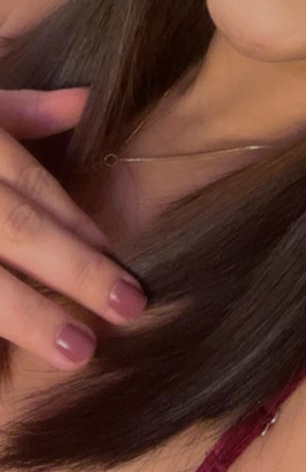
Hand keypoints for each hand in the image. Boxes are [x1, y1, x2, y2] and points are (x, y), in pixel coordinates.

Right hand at [0, 86, 146, 370]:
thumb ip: (19, 111)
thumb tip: (86, 102)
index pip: (28, 188)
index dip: (77, 227)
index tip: (121, 264)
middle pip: (12, 229)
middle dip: (72, 271)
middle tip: (127, 310)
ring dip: (23, 315)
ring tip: (75, 349)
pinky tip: (4, 370)